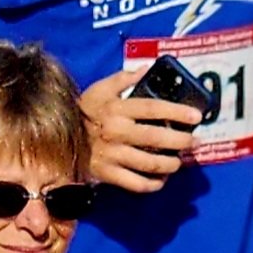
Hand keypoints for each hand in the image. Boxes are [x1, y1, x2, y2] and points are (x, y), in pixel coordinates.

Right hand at [81, 70, 200, 194]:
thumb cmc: (82, 111)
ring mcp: (112, 155)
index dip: (177, 111)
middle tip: (194, 142)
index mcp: (117, 109)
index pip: (153, 108)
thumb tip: (146, 68)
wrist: (55, 137)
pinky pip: (135, 183)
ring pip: (149, 163)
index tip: (196, 116)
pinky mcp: (107, 174)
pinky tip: (160, 180)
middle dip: (181, 141)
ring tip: (179, 162)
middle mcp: (117, 132)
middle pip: (156, 137)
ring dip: (170, 164)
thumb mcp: (99, 90)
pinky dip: (152, 185)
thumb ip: (122, 79)